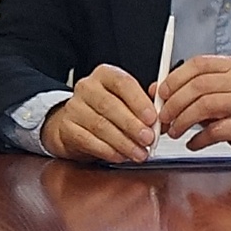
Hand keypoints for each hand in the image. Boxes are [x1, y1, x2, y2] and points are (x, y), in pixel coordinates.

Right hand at [38, 64, 161, 163]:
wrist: (76, 124)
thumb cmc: (108, 112)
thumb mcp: (130, 103)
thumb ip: (149, 104)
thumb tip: (164, 106)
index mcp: (106, 75)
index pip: (123, 83)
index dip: (139, 101)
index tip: (152, 118)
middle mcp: (87, 87)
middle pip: (110, 105)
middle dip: (132, 125)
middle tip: (148, 139)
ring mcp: (74, 107)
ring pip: (100, 125)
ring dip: (123, 142)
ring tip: (139, 153)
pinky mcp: (67, 128)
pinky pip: (88, 140)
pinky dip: (107, 150)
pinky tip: (121, 156)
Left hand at [154, 56, 230, 161]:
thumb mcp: (212, 96)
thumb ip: (185, 91)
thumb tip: (155, 91)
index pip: (198, 64)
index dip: (175, 78)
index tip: (161, 94)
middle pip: (199, 86)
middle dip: (175, 103)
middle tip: (163, 118)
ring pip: (205, 106)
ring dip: (183, 121)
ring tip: (174, 132)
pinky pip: (216, 130)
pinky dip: (198, 139)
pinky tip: (192, 143)